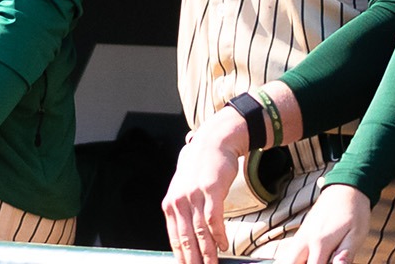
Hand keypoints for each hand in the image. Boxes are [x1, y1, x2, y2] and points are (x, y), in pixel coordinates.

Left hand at [161, 125, 244, 263]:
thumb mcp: (184, 191)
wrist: (212, 143)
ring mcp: (194, 195)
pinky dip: (219, 234)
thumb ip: (184, 213)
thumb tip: (188, 241)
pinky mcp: (211, 189)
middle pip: (186, 238)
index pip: (174, 238)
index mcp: (170, 204)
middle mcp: (179, 200)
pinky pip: (214, 218)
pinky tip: (223, 246)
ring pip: (200, 231)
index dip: (181, 257)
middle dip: (193, 260)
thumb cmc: (199, 171)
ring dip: (208, 253)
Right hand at [274, 184, 370, 263]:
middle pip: (289, 263)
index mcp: (320, 242)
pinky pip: (291, 251)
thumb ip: (345, 255)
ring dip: (295, 263)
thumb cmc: (354, 212)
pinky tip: (309, 260)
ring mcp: (301, 235)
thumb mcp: (356, 235)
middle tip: (317, 263)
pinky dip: (295, 259)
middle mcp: (305, 239)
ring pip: (286, 257)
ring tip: (316, 260)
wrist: (345, 189)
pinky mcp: (301, 233)